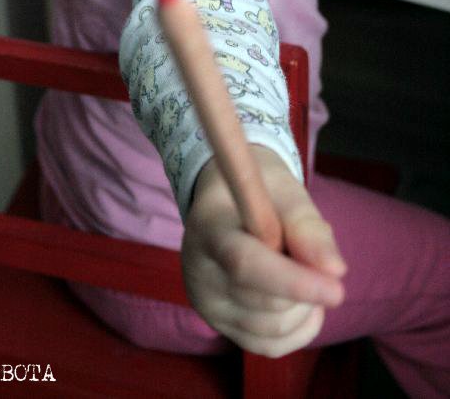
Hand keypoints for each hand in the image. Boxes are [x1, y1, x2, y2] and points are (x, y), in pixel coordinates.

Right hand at [181, 147, 345, 356]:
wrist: (228, 200)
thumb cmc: (260, 190)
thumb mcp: (284, 192)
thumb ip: (306, 226)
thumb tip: (336, 270)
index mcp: (208, 228)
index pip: (245, 264)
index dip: (291, 281)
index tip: (338, 290)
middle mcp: (198, 271)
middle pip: (264, 302)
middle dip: (305, 287)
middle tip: (310, 253)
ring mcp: (206, 303)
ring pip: (272, 329)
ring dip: (304, 307)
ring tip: (300, 269)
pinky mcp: (218, 325)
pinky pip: (271, 346)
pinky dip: (299, 327)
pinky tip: (300, 299)